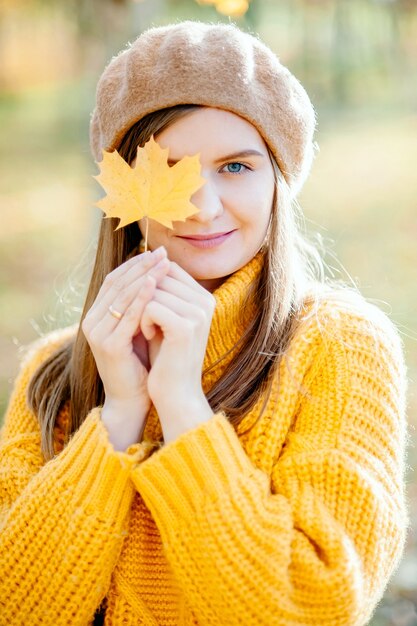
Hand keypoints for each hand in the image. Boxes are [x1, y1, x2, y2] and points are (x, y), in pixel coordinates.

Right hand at [81, 246, 169, 449]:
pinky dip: (142, 298)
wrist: (131, 400)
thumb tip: (157, 275)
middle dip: (142, 266)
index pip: (114, 281)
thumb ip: (140, 305)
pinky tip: (157, 285)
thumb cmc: (140, 364)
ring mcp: (97, 333)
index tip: (158, 253)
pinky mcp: (108, 345)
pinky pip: (128, 316)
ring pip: (122, 296)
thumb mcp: (138, 328)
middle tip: (163, 253)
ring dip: (145, 276)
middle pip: (116, 284)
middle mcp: (91, 321)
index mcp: (96, 316)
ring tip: (164, 263)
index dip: (135, 265)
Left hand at [140, 260, 215, 442]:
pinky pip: (151, 306)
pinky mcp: (186, 327)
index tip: (146, 308)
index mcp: (204, 297)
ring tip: (146, 330)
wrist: (176, 394)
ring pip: (153, 290)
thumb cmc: (165, 357)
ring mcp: (198, 313)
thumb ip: (160, 290)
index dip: (148, 282)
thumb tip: (147, 257)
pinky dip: (143, 321)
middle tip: (143, 322)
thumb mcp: (163, 318)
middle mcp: (205, 301)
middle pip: (160, 276)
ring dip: (140, 309)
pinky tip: (148, 336)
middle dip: (143, 296)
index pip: (168, 268)